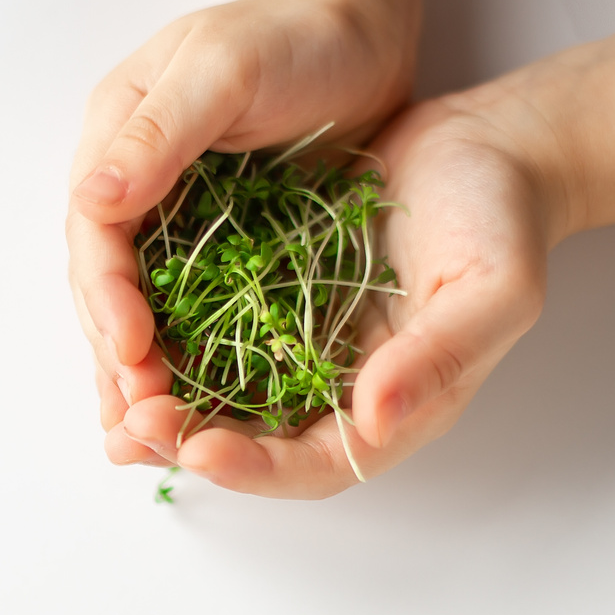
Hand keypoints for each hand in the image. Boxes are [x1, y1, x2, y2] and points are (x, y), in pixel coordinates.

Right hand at [71, 0, 419, 463]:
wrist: (359, 20)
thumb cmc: (293, 32)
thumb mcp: (222, 69)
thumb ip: (160, 134)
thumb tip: (92, 197)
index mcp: (119, 142)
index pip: (96, 235)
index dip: (108, 298)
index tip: (131, 350)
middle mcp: (137, 187)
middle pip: (109, 286)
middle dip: (119, 356)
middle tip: (139, 421)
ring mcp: (177, 217)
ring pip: (145, 309)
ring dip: (143, 374)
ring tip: (148, 441)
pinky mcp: (223, 242)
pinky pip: (193, 311)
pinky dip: (189, 359)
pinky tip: (194, 407)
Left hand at [114, 87, 565, 496]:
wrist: (486, 148)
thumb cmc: (502, 220)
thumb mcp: (494, 289)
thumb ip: (439, 358)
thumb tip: (373, 419)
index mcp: (395, 406)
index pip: (317, 463)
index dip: (257, 466)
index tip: (200, 449)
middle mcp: (340, 391)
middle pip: (256, 443)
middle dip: (190, 442)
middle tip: (133, 429)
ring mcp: (304, 346)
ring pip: (224, 395)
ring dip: (168, 404)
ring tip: (112, 403)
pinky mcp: (275, 298)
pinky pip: (214, 334)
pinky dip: (170, 343)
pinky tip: (126, 337)